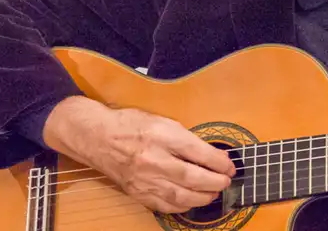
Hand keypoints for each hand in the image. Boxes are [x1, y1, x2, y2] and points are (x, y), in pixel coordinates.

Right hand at [43, 96, 236, 213]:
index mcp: (161, 135)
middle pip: (191, 176)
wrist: (97, 138)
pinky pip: (165, 205)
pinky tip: (192, 201)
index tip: (230, 165)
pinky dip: (183, 206)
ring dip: (202, 197)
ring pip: (180, 195)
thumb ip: (186, 137)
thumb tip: (212, 154)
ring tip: (214, 193)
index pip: (197, 152)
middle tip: (226, 181)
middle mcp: (153, 159)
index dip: (218, 162)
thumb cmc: (131, 124)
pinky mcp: (137, 192)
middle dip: (214, 182)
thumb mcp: (162, 120)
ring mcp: (144, 179)